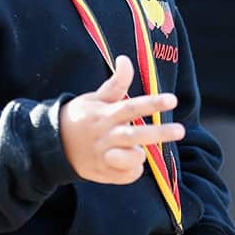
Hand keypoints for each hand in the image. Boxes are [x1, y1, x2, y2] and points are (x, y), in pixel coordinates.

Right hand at [60, 55, 183, 184]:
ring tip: (142, 150)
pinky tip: (131, 161)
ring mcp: (103, 155)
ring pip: (131, 158)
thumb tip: (125, 58)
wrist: (53, 145)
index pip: (131, 107)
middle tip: (181, 130)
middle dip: (160, 133)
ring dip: (140, 155)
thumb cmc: (81, 117)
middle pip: (135, 134)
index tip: (172, 99)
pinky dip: (133, 169)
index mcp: (104, 114)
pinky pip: (126, 175)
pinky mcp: (103, 172)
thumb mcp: (95, 98)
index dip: (152, 103)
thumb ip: (116, 83)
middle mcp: (105, 135)